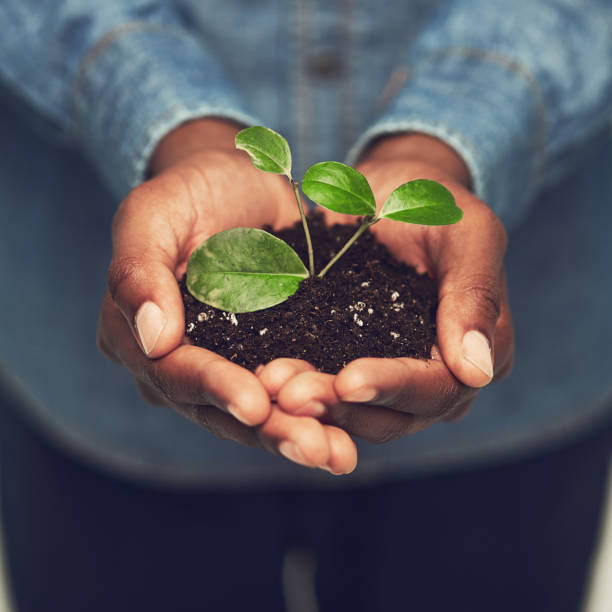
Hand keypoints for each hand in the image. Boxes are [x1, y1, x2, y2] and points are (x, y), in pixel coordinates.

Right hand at [97, 118, 356, 472]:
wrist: (239, 183)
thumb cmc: (190, 190)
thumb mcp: (153, 214)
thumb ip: (140, 271)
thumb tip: (152, 341)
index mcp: (137, 335)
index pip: (174, 372)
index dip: (214, 389)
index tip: (256, 404)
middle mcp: (178, 364)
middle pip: (219, 410)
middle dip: (268, 430)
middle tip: (314, 449)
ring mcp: (226, 364)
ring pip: (259, 413)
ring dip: (298, 434)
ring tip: (339, 455)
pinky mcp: (269, 357)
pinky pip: (290, 393)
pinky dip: (317, 413)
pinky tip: (349, 436)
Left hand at [261, 133, 513, 442]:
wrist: (390, 195)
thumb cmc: (435, 203)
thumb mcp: (467, 232)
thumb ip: (474, 294)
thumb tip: (476, 372)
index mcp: (479, 354)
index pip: (438, 388)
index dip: (393, 387)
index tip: (348, 380)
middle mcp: (436, 377)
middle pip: (393, 415)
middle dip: (342, 407)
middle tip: (290, 394)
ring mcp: (391, 374)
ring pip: (355, 411)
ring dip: (314, 405)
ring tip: (272, 388)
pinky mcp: (349, 361)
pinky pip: (326, 386)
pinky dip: (298, 385)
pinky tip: (263, 378)